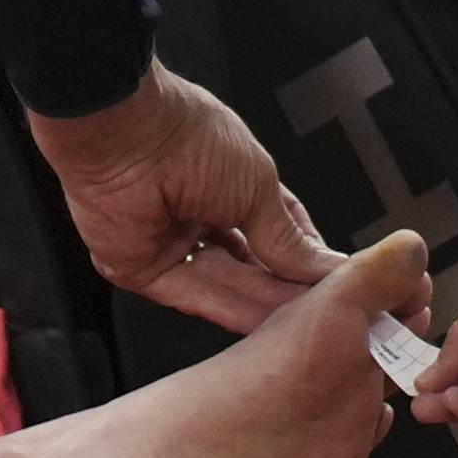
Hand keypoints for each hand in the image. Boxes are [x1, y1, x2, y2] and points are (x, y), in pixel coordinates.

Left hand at [26, 62, 345, 332]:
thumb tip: (324, 267)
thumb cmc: (188, 137)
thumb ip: (288, 237)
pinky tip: (263, 323)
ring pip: (222, 282)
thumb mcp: (258, 187)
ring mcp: (167, 240)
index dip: (301, 253)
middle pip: (247, 262)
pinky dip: (227, 309)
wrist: (125, 134)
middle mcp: (195, 211)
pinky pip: (190, 294)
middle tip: (322, 309)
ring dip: (261, 303)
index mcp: (224, 179)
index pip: (271, 226)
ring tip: (303, 322)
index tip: (331, 278)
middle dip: (284, 285)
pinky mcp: (140, 266)